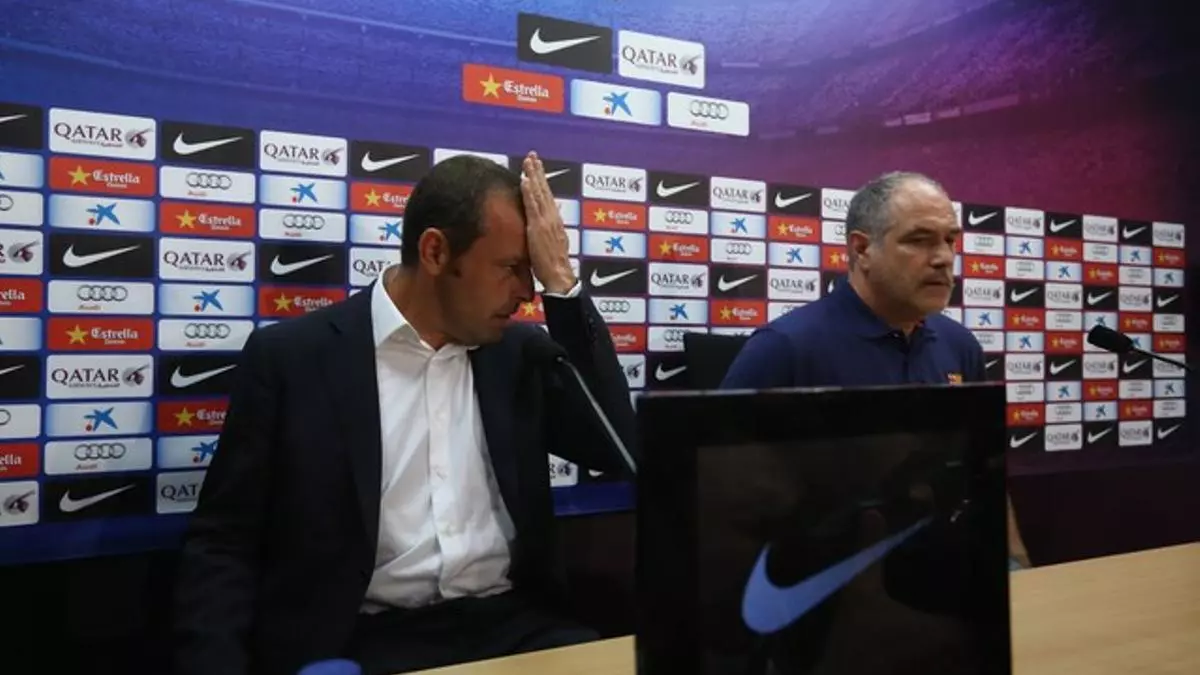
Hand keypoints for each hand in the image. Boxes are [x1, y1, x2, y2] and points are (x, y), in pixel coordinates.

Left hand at [521, 151, 575, 293]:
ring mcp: (545, 221)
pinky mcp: (538, 227)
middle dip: (538, 171)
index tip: (536, 166)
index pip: (548, 195)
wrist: (560, 276)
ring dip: (533, 176)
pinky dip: (529, 192)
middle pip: (544, 190)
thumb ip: (552, 227)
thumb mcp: (555, 242)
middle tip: (532, 156)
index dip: (542, 180)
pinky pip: (532, 207)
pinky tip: (524, 181)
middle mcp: (552, 217)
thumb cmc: (555, 264)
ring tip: (527, 162)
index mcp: (555, 220)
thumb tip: (551, 216)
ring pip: (539, 194)